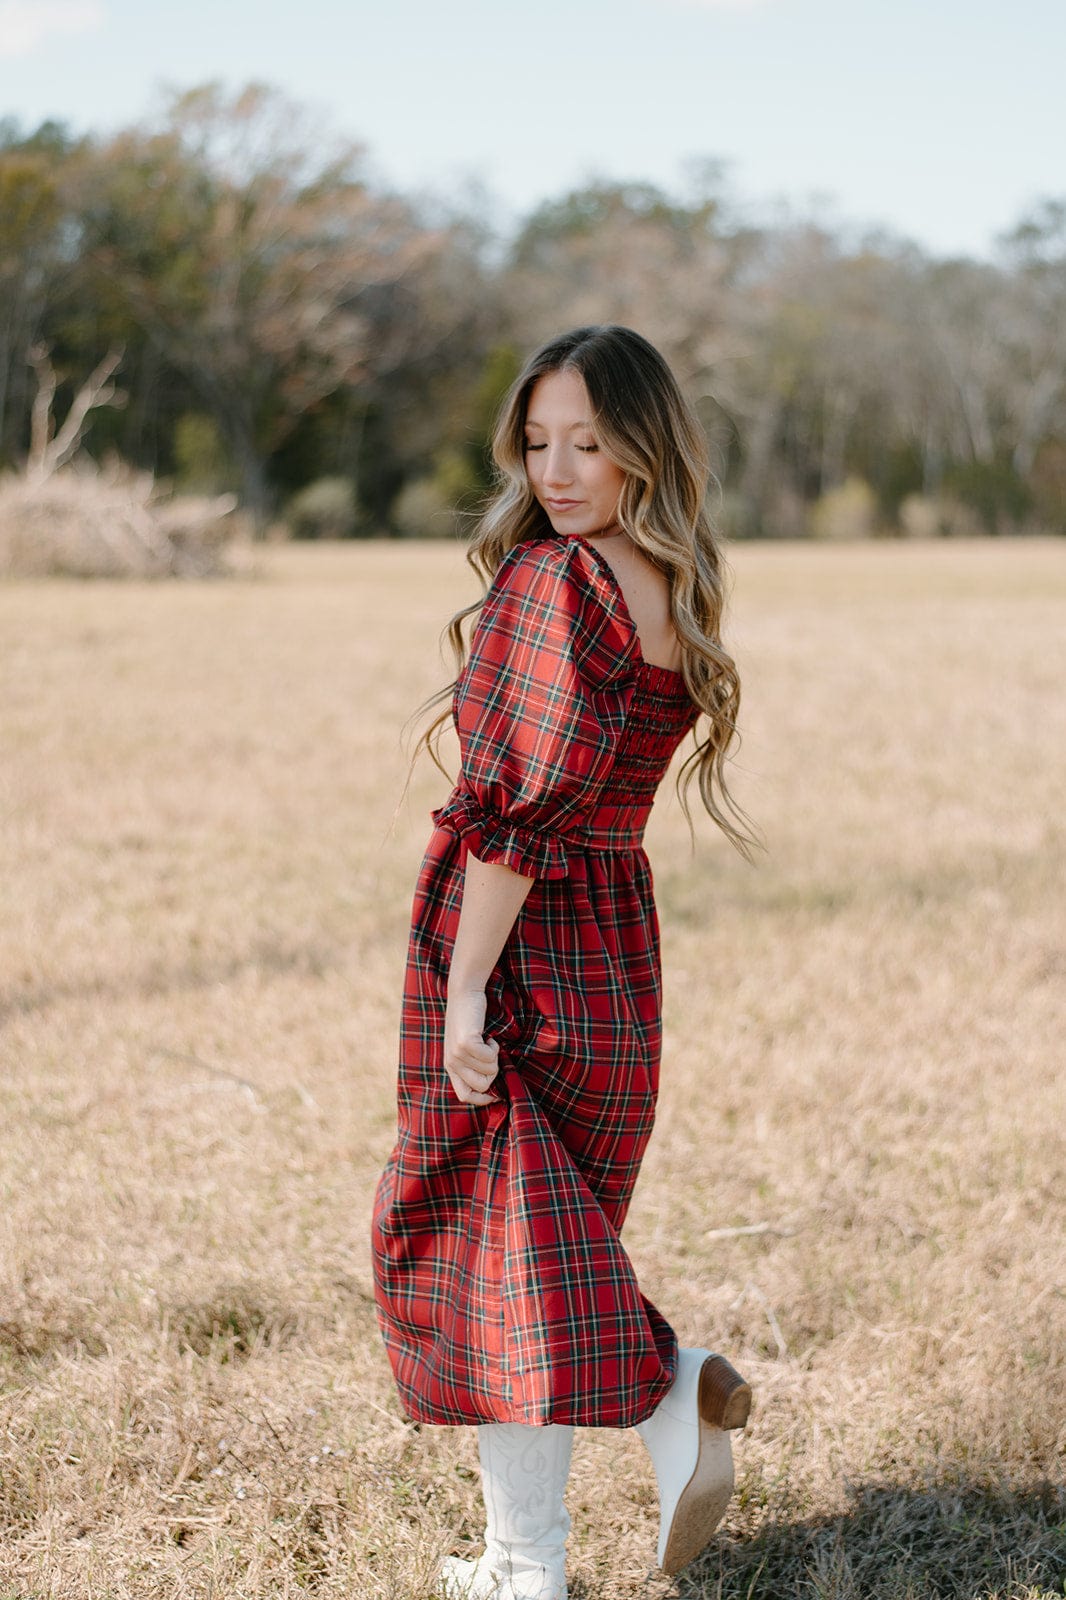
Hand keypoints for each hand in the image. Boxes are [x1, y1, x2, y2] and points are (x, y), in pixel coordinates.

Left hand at [444, 986, 500, 1105]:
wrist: (464, 994)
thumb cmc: (469, 1020)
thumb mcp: (465, 1047)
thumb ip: (471, 1065)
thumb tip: (491, 1087)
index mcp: (450, 1066)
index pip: (464, 1096)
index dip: (482, 1099)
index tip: (497, 1093)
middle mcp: (451, 1063)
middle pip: (481, 1086)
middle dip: (494, 1074)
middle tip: (493, 1056)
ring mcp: (457, 1054)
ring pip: (488, 1071)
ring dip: (495, 1058)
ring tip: (489, 1043)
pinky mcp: (466, 1043)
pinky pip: (490, 1057)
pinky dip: (495, 1047)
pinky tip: (489, 1037)